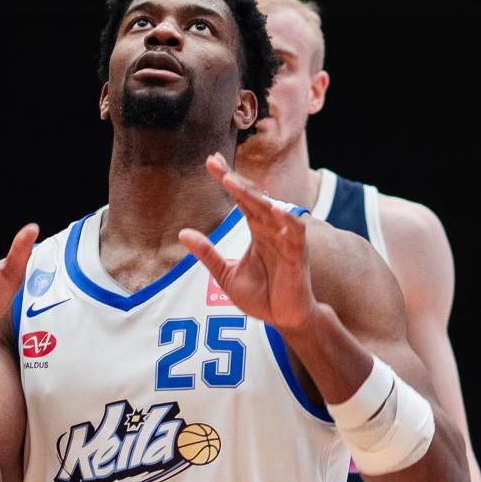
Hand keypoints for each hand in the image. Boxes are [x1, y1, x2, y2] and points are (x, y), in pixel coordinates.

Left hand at [178, 155, 319, 332]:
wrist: (284, 320)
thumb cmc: (261, 297)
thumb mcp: (226, 275)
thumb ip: (208, 254)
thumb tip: (183, 233)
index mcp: (257, 230)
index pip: (240, 199)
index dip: (227, 179)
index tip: (210, 161)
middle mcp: (272, 229)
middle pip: (253, 197)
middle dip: (234, 179)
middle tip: (214, 162)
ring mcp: (286, 240)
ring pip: (271, 209)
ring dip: (253, 195)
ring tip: (232, 182)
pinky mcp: (298, 255)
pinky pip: (295, 232)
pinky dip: (287, 220)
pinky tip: (274, 209)